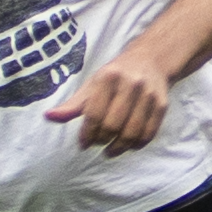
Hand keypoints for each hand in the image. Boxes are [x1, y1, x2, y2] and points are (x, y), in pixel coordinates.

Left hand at [48, 43, 176, 153]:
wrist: (150, 60)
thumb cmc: (115, 75)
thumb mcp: (92, 84)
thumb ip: (72, 104)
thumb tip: (49, 117)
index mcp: (108, 77)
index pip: (95, 113)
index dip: (87, 133)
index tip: (83, 143)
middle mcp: (130, 84)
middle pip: (113, 124)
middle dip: (102, 140)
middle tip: (97, 144)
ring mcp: (148, 95)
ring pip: (132, 132)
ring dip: (119, 147)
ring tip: (110, 151)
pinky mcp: (162, 104)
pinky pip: (149, 133)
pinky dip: (137, 144)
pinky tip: (128, 146)